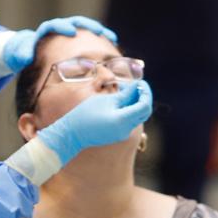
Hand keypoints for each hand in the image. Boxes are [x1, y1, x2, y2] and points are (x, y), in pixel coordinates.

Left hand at [3, 16, 118, 72]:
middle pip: (74, 22)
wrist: (28, 51)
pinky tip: (113, 43)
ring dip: (99, 30)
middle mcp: (60, 28)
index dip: (63, 27)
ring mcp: (70, 31)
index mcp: (46, 30)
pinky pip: (90, 36)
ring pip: (86, 27)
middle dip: (87, 25)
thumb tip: (26, 57)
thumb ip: (22, 54)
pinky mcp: (77, 38)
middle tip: (98, 31)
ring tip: (111, 37)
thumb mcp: (19, 54)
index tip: (71, 32)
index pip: (54, 25)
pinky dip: (100, 38)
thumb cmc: (23, 53)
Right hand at [37, 80, 152, 162]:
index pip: (144, 105)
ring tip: (125, 91)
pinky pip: (129, 121)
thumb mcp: (105, 100)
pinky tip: (120, 101)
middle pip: (143, 112)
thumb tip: (137, 87)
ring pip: (137, 116)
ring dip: (135, 103)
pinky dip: (128, 110)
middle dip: (142, 97)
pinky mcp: (118, 135)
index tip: (141, 82)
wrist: (72, 134)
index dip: (146, 92)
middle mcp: (126, 130)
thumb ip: (124, 94)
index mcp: (123, 120)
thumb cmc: (85, 114)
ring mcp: (122, 134)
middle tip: (135, 86)